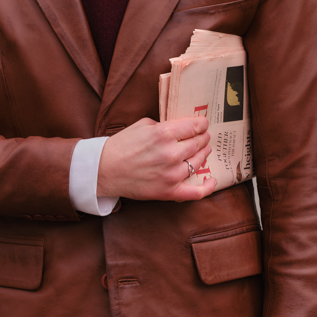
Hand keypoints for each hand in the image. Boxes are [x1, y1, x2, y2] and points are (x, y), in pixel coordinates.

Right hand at [97, 117, 215, 201]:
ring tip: (202, 151)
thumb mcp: (142, 125)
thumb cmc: (121, 146)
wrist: (105, 170)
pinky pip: (196, 192)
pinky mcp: (169, 191)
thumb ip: (164, 125)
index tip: (203, 124)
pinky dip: (207, 187)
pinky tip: (212, 180)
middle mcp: (170, 154)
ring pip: (199, 162)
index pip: (194, 126)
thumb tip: (181, 128)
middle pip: (199, 143)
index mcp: (164, 133)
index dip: (202, 124)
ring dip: (203, 154)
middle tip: (203, 137)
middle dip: (203, 138)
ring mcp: (171, 174)